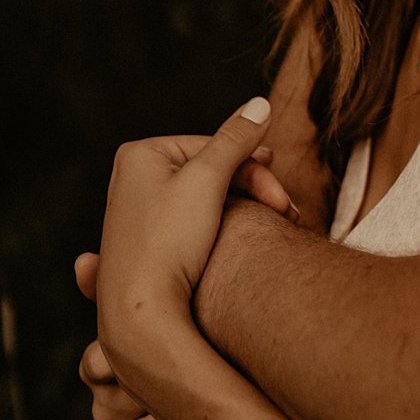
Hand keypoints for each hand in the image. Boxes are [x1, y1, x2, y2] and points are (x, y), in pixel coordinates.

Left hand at [96, 98, 273, 391]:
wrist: (141, 316)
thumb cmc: (169, 242)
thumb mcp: (208, 179)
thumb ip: (237, 138)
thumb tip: (261, 103)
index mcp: (140, 155)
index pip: (214, 146)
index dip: (254, 168)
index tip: (281, 197)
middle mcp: (132, 180)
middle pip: (211, 172)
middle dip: (253, 190)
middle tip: (286, 212)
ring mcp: (139, 216)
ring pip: (208, 200)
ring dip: (245, 211)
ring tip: (273, 229)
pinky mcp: (148, 248)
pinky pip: (194, 225)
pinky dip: (223, 230)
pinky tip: (239, 245)